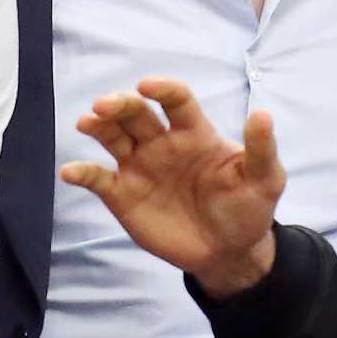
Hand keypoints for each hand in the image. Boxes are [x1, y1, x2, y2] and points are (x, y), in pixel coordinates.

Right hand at [61, 79, 285, 298]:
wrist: (229, 252)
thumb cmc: (248, 207)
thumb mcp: (265, 179)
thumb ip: (261, 149)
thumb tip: (262, 114)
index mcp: (194, 132)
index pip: (176, 100)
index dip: (162, 89)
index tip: (148, 86)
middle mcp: (162, 143)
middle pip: (136, 113)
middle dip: (119, 104)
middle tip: (104, 105)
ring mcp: (140, 167)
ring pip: (113, 137)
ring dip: (98, 127)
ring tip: (87, 122)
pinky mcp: (124, 195)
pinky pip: (98, 179)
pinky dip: (82, 173)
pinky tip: (71, 171)